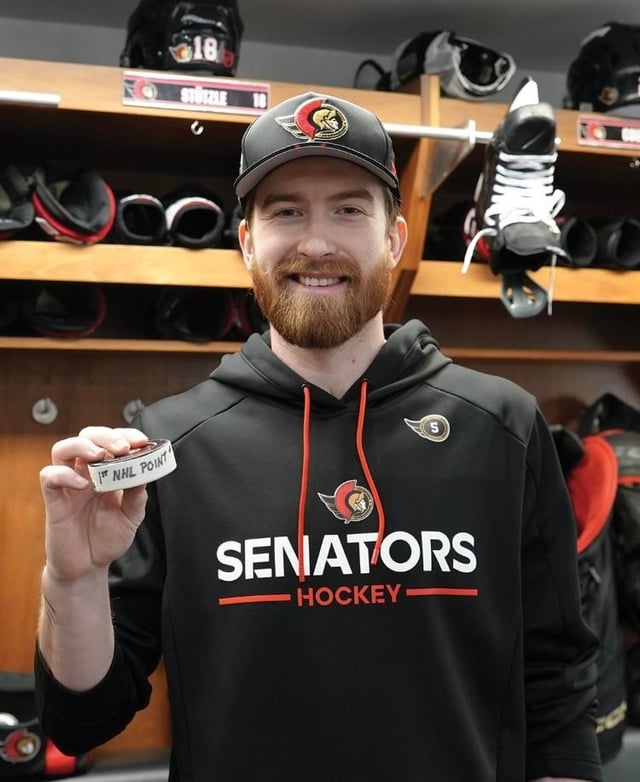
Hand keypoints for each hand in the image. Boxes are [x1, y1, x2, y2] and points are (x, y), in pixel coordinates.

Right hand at [39, 426, 149, 582]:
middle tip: (122, 448)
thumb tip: (144, 470)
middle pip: (86, 436)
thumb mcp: (132, 515)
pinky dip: (64, 475)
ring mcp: (68, 484)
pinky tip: (82, 484)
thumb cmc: (108, 537)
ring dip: (82, 445)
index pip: (111, 441)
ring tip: (99, 456)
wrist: (88, 566)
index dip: (125, 435)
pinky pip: (49, 477)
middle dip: (105, 436)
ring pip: (63, 449)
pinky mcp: (54, 500)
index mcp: (106, 471)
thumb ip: (137, 494)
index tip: (141, 441)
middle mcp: (86, 472)